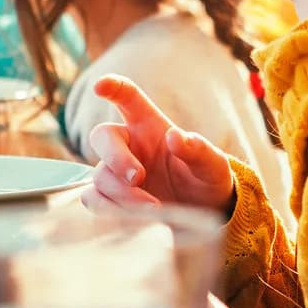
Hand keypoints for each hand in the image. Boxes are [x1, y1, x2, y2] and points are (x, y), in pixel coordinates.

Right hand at [82, 75, 234, 214]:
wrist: (204, 215)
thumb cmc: (207, 180)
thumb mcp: (213, 165)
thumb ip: (198, 149)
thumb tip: (176, 137)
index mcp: (150, 125)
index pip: (128, 97)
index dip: (113, 87)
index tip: (100, 86)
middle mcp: (129, 145)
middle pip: (102, 136)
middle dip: (116, 157)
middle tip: (139, 178)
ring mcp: (117, 173)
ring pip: (99, 175)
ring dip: (121, 194)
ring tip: (154, 209)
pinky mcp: (112, 200)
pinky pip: (93, 200)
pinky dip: (111, 211)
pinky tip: (136, 220)